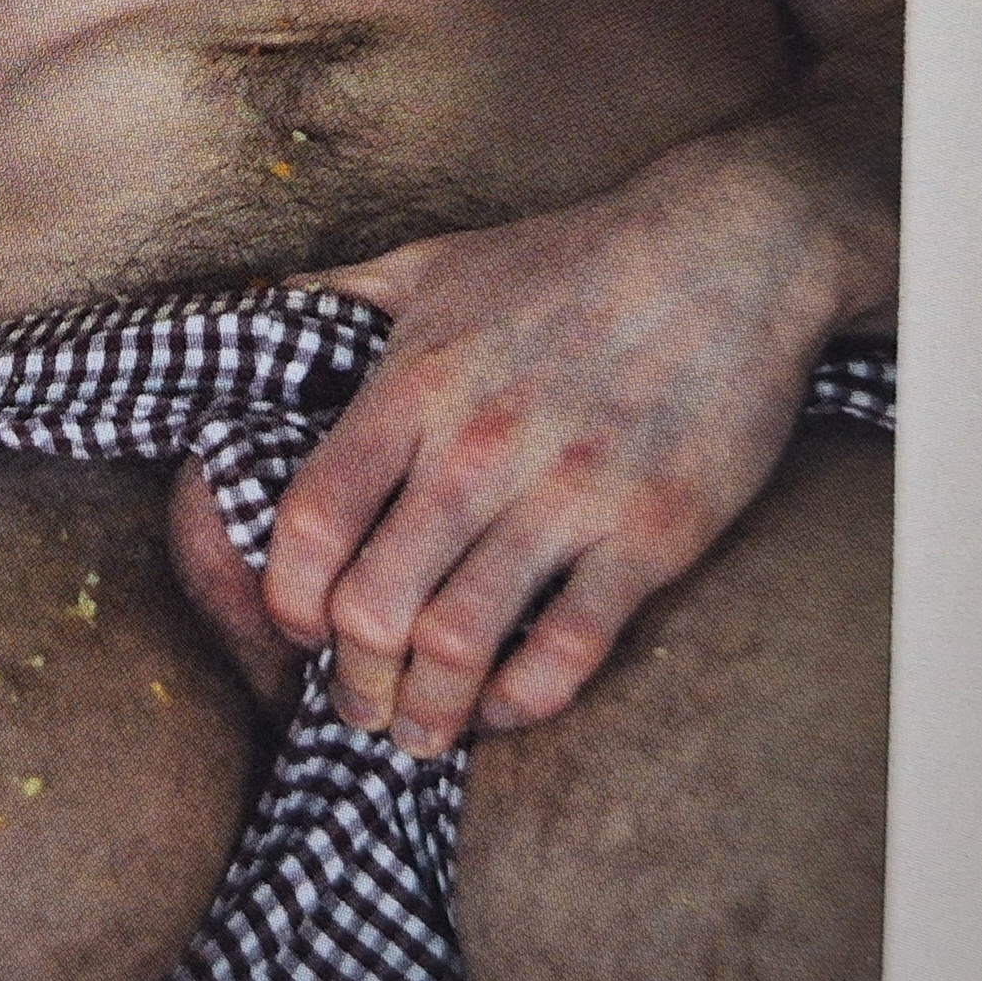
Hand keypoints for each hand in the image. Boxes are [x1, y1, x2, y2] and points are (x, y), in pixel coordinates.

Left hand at [183, 135, 870, 751]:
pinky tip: (503, 708)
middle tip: (355, 706)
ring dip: (426, 709)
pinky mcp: (651, 533)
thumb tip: (249, 309)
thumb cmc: (569, 258)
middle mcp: (477, 447)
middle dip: (351, 677)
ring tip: (417, 733)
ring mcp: (567, 495)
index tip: (295, 629)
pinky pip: (569, 648)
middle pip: (373, 604)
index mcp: (412, 387)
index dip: (287, 597)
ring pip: (459, 642)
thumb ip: (337, 296)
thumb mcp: (433, 260)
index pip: (312, 521)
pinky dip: (523, 699)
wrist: (732, 247)